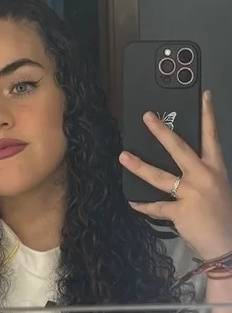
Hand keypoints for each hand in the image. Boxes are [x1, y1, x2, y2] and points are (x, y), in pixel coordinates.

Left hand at [119, 90, 231, 260]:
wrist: (228, 247)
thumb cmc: (222, 215)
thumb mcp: (216, 187)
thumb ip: (197, 173)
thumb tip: (178, 162)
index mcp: (214, 169)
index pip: (211, 137)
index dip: (208, 115)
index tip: (204, 96)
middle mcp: (203, 178)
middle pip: (179, 149)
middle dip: (161, 131)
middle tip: (147, 117)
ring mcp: (191, 194)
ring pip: (160, 176)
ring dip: (139, 166)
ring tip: (123, 156)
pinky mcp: (180, 212)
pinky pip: (156, 206)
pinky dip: (143, 205)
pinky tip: (132, 201)